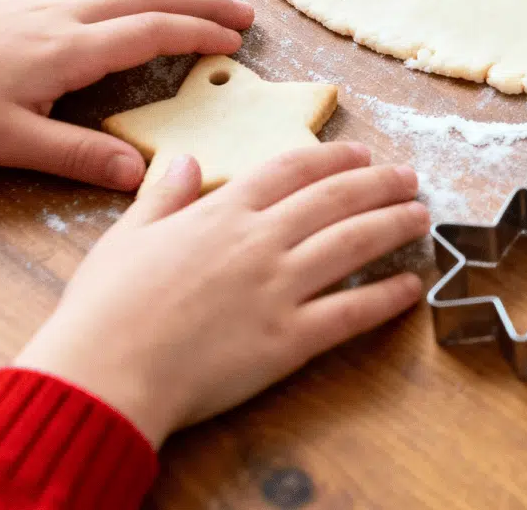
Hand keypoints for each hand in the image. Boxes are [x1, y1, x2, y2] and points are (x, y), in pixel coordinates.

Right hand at [13, 145, 428, 446]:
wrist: (106, 372)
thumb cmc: (105, 309)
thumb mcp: (125, 237)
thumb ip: (163, 195)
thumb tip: (185, 160)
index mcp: (221, 213)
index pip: (291, 171)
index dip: (333, 159)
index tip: (361, 154)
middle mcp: (258, 241)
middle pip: (334, 199)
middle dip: (379, 184)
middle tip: (411, 177)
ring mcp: (278, 288)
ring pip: (352, 245)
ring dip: (392, 225)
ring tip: (421, 215)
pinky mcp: (289, 339)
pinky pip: (351, 312)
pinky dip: (386, 298)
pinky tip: (411, 287)